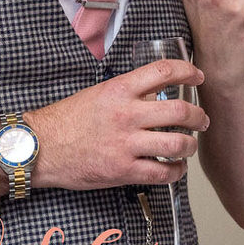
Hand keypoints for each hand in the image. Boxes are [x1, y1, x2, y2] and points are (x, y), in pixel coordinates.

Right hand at [27, 60, 207, 189]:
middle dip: (198, 116)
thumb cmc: (67, 120)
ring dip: (190, 145)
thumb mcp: (99, 93)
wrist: (41, 147)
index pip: (164, 71)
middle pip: (179, 111)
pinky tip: (176, 168)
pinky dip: (175, 172)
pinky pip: (161, 173)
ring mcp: (125, 144)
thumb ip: (129, 91)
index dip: (188, 71)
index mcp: (120, 89)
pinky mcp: (122, 171)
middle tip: (202, 119)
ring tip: (189, 145)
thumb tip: (156, 90)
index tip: (197, 76)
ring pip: (176, 144)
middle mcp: (126, 115)